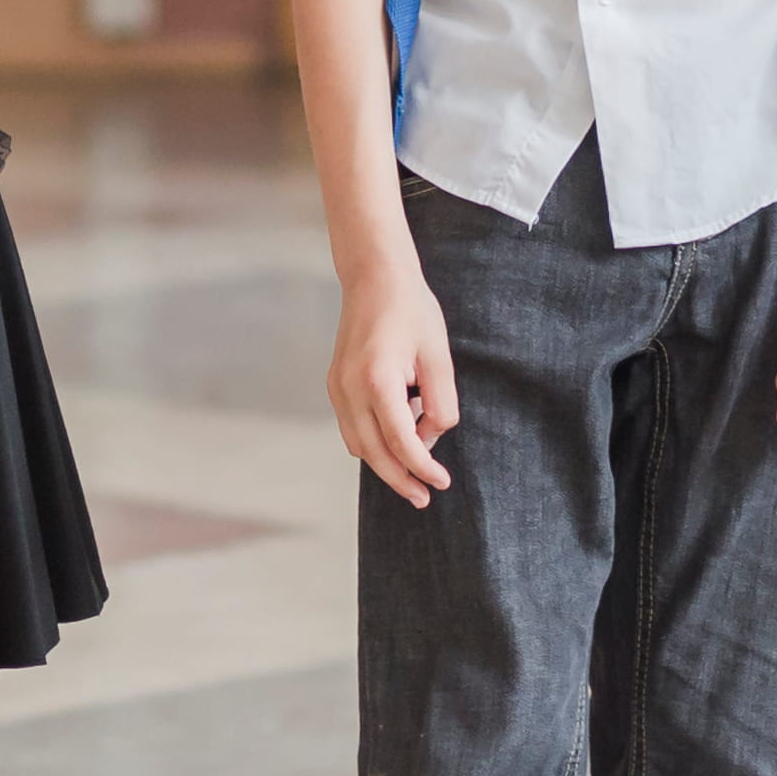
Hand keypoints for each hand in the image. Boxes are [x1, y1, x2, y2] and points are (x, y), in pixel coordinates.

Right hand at [328, 260, 456, 507]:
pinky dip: (372, 443)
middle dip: (400, 480)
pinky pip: (351, 428)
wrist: (375, 278)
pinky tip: (396, 441)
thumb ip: (440, 403)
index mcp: (378, 380)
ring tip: (414, 472)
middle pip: (373, 453)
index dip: (423, 468)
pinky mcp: (335, 384)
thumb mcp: (439, 357)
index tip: (441, 483)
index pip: (401, 442)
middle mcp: (350, 388)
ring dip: (384, 463)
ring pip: (358, 445)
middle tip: (424, 497)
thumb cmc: (412, 311)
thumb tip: (430, 438)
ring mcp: (337, 387)